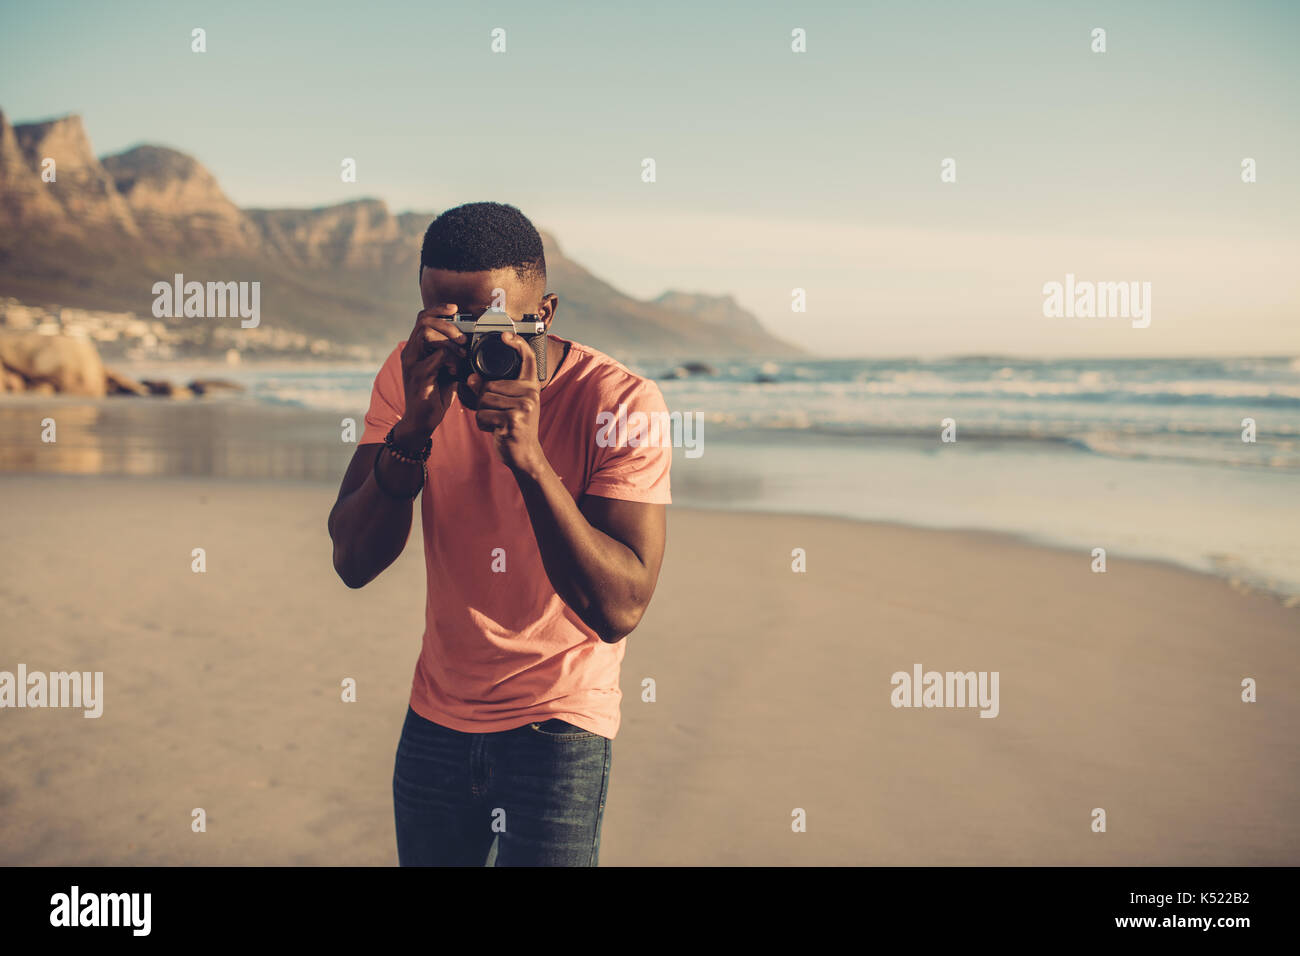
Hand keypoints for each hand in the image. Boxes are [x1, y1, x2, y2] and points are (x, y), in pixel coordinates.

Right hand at [396, 307, 467, 444]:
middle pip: (424, 321)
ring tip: (460, 354)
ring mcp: (412, 363)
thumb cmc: (434, 395)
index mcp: (415, 348)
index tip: (455, 309)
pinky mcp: (418, 376)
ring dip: (448, 340)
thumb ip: (452, 355)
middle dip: (447, 325)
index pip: (422, 318)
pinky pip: (436, 357)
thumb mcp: (445, 370)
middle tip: (462, 339)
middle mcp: (410, 352)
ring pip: (426, 334)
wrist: (421, 421)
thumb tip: (469, 343)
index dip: (438, 310)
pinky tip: (456, 371)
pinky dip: (451, 360)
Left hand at [469, 331, 545, 475]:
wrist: (525, 455)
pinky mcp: (513, 421)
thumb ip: (491, 389)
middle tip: (498, 415)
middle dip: (485, 401)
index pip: (528, 359)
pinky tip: (495, 430)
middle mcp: (530, 394)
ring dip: (483, 413)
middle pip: (490, 385)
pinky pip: (483, 415)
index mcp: (531, 386)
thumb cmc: (515, 427)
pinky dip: (483, 424)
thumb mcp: (508, 404)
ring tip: (497, 422)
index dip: (516, 344)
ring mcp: (523, 407)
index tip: (504, 335)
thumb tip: (471, 378)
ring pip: (484, 400)